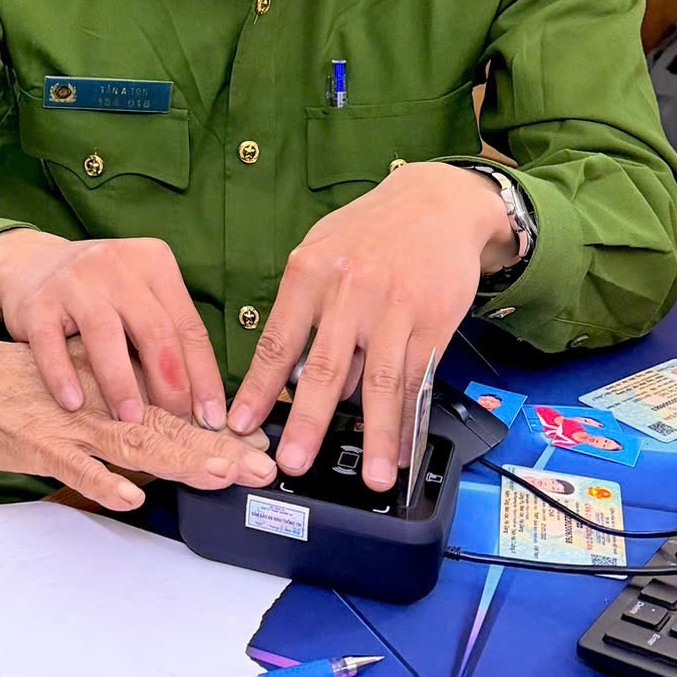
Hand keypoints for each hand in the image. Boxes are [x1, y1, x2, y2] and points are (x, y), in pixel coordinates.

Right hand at [0, 228, 226, 426]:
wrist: (30, 266)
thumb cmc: (100, 297)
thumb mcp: (140, 301)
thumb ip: (168, 340)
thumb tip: (202, 405)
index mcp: (153, 262)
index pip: (188, 325)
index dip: (203, 376)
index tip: (212, 418)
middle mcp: (116, 264)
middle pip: (153, 329)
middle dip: (170, 384)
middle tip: (176, 425)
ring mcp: (73, 279)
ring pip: (105, 334)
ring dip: (121, 383)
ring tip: (131, 421)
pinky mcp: (37, 302)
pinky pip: (50, 343)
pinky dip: (63, 375)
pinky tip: (74, 404)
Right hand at [0, 327, 274, 515]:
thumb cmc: (3, 386)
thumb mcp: (66, 383)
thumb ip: (109, 405)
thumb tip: (158, 433)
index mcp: (103, 381)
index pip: (169, 404)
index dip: (214, 428)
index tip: (253, 447)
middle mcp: (92, 397)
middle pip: (163, 423)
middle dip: (215, 448)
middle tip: (258, 466)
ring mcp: (64, 420)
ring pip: (130, 441)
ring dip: (178, 460)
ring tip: (220, 475)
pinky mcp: (32, 441)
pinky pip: (72, 466)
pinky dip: (101, 482)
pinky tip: (132, 496)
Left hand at [227, 162, 512, 488]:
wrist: (436, 201)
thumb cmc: (370, 232)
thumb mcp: (323, 253)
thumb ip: (308, 312)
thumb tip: (303, 381)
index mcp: (309, 273)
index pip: (277, 341)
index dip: (258, 388)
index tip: (240, 423)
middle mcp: (349, 290)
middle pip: (325, 368)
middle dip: (308, 422)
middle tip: (292, 462)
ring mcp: (394, 307)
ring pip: (380, 382)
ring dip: (374, 435)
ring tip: (371, 476)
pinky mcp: (432, 319)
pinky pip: (417, 378)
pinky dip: (411, 418)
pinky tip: (404, 447)